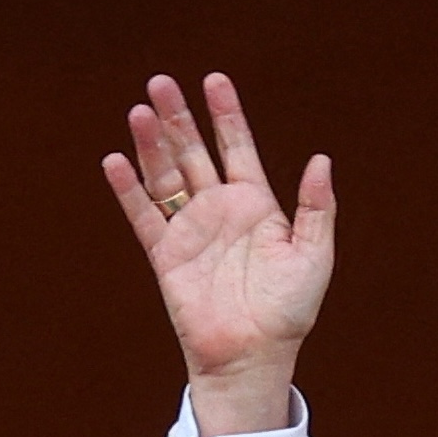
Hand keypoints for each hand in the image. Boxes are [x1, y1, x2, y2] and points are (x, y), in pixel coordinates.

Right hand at [100, 71, 335, 436]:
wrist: (254, 355)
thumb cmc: (289, 311)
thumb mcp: (314, 255)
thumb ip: (317, 208)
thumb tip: (322, 159)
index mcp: (256, 204)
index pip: (237, 146)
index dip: (226, 114)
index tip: (214, 80)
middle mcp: (219, 210)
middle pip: (194, 151)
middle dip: (178, 118)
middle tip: (160, 81)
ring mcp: (190, 230)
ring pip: (165, 176)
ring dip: (152, 145)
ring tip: (140, 111)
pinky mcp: (166, 255)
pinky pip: (143, 216)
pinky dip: (128, 190)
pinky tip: (116, 161)